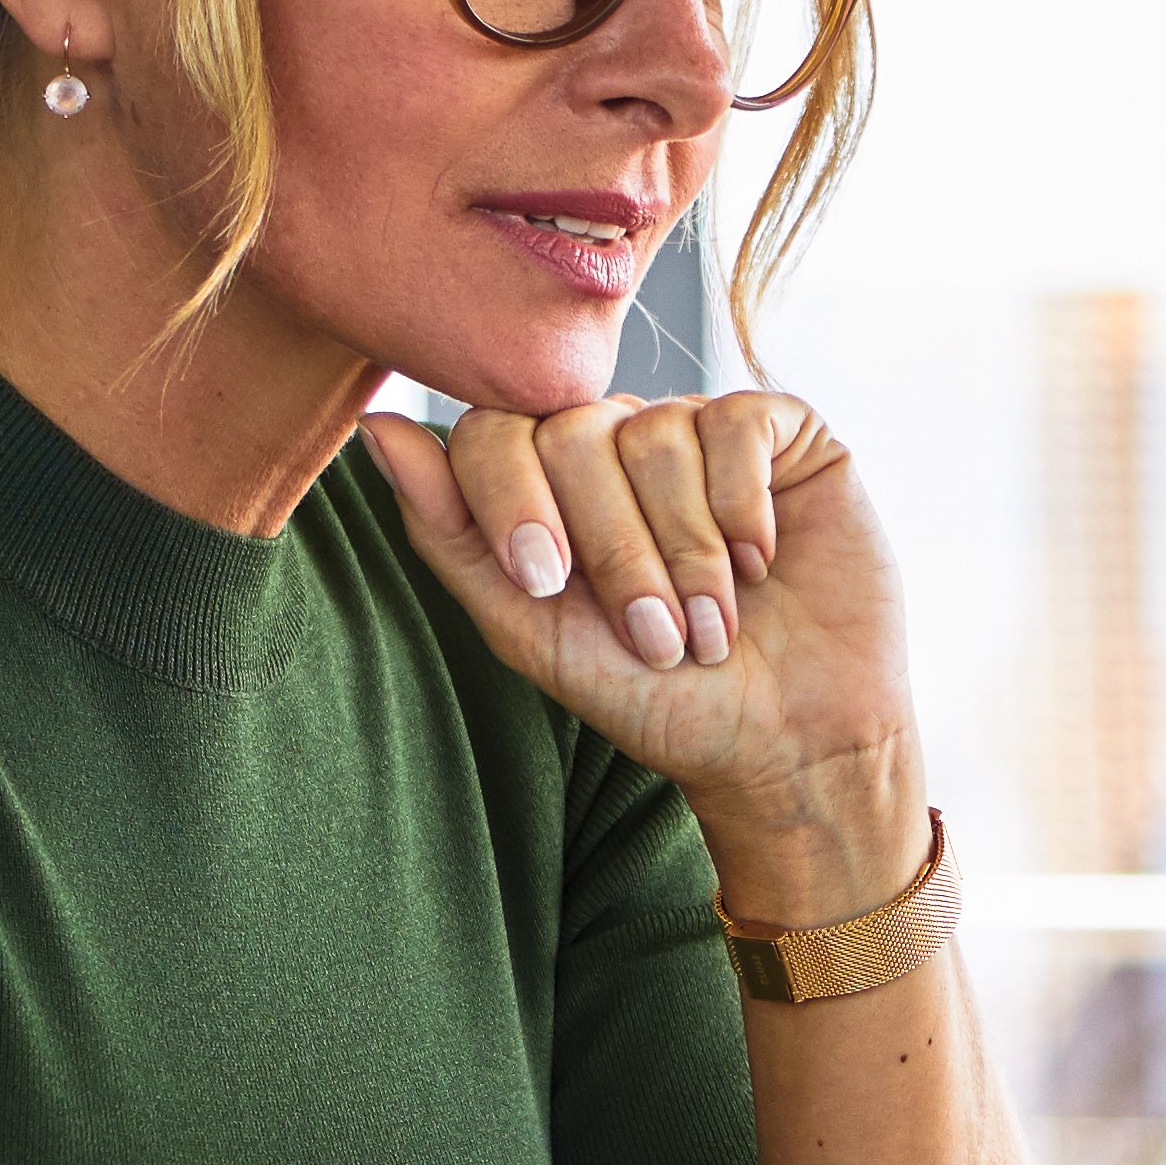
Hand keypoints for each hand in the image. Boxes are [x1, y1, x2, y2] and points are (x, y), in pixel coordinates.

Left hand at [351, 389, 917, 851]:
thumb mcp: (534, 632)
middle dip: (611, 549)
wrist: (788, 742)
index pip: (495, 431)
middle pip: (574, 432)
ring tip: (712, 624)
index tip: (547, 587)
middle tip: (653, 634)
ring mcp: (701, 429)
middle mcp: (622, 440)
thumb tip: (376, 428)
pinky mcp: (783, 433)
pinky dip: (742, 507)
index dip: (515, 502)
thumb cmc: (658, 698)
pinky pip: (738, 422)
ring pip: (658, 433)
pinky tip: (760, 562)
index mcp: (550, 481)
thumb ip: (451, 534)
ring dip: (686, 551)